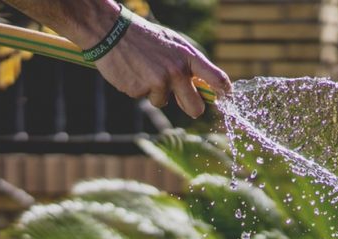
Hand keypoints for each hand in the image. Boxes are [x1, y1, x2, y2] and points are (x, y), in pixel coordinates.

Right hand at [93, 11, 230, 117]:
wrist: (111, 31)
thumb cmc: (146, 38)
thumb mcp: (173, 44)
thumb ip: (189, 64)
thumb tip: (205, 87)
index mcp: (188, 57)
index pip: (217, 79)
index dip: (224, 92)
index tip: (225, 97)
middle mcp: (176, 71)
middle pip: (196, 108)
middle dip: (192, 109)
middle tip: (185, 103)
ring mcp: (158, 82)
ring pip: (163, 102)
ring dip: (156, 93)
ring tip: (145, 71)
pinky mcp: (139, 90)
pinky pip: (144, 97)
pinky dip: (138, 88)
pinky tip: (132, 72)